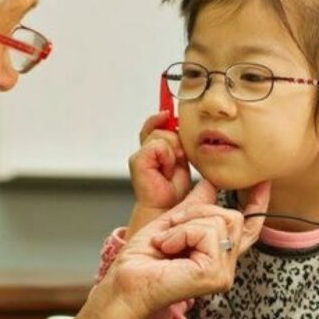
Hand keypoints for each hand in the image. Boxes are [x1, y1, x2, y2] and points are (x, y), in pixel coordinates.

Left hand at [18, 180, 270, 318]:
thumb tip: (210, 181)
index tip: (264, 180)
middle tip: (170, 228)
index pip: (248, 226)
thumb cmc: (141, 261)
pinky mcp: (215, 275)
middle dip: (197, 212)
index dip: (258, 202)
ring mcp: (223, 273)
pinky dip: (182, 234)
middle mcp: (226, 265)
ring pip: (220, 221)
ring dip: (185, 224)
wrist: (124, 284)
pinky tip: (168, 249)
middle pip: (232, 215)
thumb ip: (195, 205)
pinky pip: (208, 233)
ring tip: (166, 242)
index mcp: (218, 253)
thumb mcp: (172, 222)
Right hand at [127, 111, 192, 235]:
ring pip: (162, 135)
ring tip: (171, 169)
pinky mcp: (137, 160)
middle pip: (163, 126)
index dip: (161, 115)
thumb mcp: (181, 157)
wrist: (169, 206)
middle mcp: (145, 148)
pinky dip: (166, 158)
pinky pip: (158, 146)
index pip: (156, 122)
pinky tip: (165, 171)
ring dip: (173, 152)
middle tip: (178, 159)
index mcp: (155, 146)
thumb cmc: (175, 186)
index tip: (167, 111)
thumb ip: (177, 139)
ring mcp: (140, 154)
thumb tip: (175, 121)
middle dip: (176, 141)